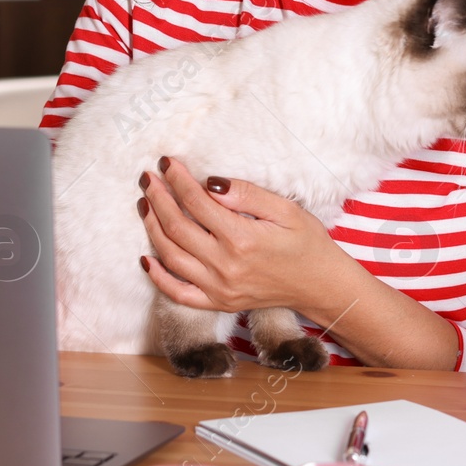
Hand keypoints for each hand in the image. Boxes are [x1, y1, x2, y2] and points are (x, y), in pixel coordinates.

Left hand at [137, 156, 343, 313]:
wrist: (320, 285)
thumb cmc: (307, 243)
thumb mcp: (285, 209)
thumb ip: (246, 194)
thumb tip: (211, 183)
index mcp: (242, 239)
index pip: (197, 202)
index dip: (178, 179)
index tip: (167, 162)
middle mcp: (225, 266)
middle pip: (177, 226)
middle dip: (158, 198)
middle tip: (147, 178)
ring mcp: (219, 288)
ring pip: (171, 256)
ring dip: (152, 228)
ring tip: (145, 204)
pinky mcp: (219, 303)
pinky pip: (178, 293)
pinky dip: (158, 277)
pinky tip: (146, 257)